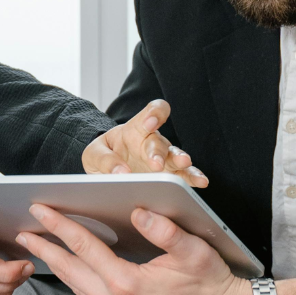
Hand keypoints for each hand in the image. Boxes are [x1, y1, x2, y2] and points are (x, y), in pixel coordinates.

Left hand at [14, 204, 250, 294]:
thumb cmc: (213, 285)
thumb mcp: (193, 251)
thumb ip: (163, 230)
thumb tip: (137, 212)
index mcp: (128, 285)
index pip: (85, 248)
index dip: (60, 226)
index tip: (41, 210)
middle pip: (70, 272)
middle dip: (45, 250)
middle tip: (24, 233)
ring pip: (77, 288)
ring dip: (57, 267)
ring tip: (40, 249)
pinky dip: (76, 282)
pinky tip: (72, 271)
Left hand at [83, 99, 207, 187]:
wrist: (105, 171)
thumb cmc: (102, 157)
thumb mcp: (93, 155)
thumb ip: (104, 160)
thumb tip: (121, 173)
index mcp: (134, 130)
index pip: (150, 113)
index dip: (153, 114)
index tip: (149, 123)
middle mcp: (152, 142)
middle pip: (159, 142)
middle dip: (158, 152)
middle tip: (155, 164)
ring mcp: (163, 159)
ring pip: (175, 157)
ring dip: (180, 161)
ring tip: (185, 164)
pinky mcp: (167, 176)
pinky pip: (182, 175)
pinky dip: (192, 178)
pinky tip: (201, 181)